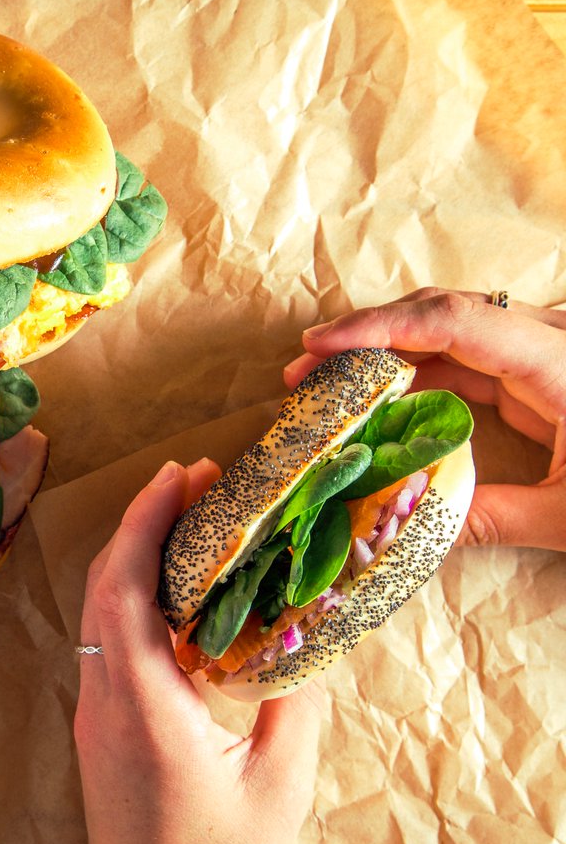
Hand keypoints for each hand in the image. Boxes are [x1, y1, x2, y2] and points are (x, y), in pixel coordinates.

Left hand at [75, 460, 324, 843]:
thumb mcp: (278, 786)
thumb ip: (293, 703)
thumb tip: (309, 634)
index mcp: (142, 707)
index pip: (124, 589)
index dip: (146, 522)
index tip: (180, 476)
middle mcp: (103, 701)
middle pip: (104, 587)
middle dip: (143, 524)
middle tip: (195, 484)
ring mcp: (94, 716)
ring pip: (99, 613)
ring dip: (136, 559)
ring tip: (188, 524)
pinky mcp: (100, 730)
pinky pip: (107, 643)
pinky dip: (134, 600)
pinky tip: (176, 598)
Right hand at [283, 287, 565, 550]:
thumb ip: (488, 518)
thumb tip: (398, 530)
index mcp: (558, 361)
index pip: (454, 321)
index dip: (379, 327)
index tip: (317, 345)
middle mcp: (547, 340)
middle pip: (440, 313)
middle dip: (365, 337)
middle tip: (302, 372)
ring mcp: (541, 350)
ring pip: (447, 331)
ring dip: (383, 355)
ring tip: (325, 386)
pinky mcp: (537, 369)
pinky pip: (464, 356)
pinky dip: (415, 375)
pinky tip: (377, 403)